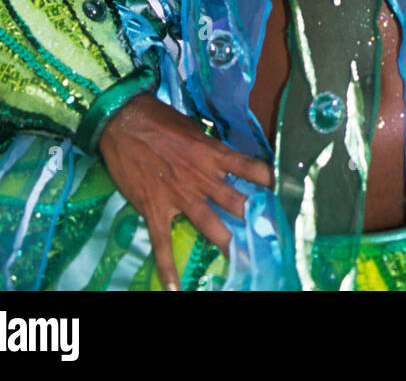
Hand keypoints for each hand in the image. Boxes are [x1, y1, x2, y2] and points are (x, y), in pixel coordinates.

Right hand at [98, 93, 273, 290]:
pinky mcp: (155, 209)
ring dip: (227, 244)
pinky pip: (162, 243)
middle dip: (254, 219)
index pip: (249, 168)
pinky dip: (167, 267)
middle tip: (272, 235)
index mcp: (212, 153)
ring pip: (210, 225)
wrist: (122, 121)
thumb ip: (207, 146)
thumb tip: (222, 157)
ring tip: (243, 262)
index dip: (268, 179)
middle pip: (236, 201)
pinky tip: (174, 287)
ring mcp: (179, 196)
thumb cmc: (158, 118)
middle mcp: (201, 177)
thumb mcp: (191, 128)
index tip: (282, 190)